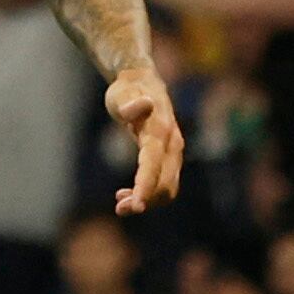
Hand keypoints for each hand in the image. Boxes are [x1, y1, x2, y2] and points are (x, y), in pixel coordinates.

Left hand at [104, 66, 184, 215]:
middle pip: (165, 182)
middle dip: (145, 200)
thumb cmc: (128, 90)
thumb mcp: (122, 95)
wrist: (142, 84)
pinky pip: (164, 183)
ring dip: (148, 201)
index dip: (145, 186)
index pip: (153, 164)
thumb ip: (131, 103)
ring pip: (168, 187)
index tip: (136, 205)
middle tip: (119, 209)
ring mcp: (173, 153)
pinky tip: (126, 195)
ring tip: (120, 205)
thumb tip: (141, 104)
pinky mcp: (169, 158)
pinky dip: (149, 194)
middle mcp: (172, 144)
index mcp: (160, 130)